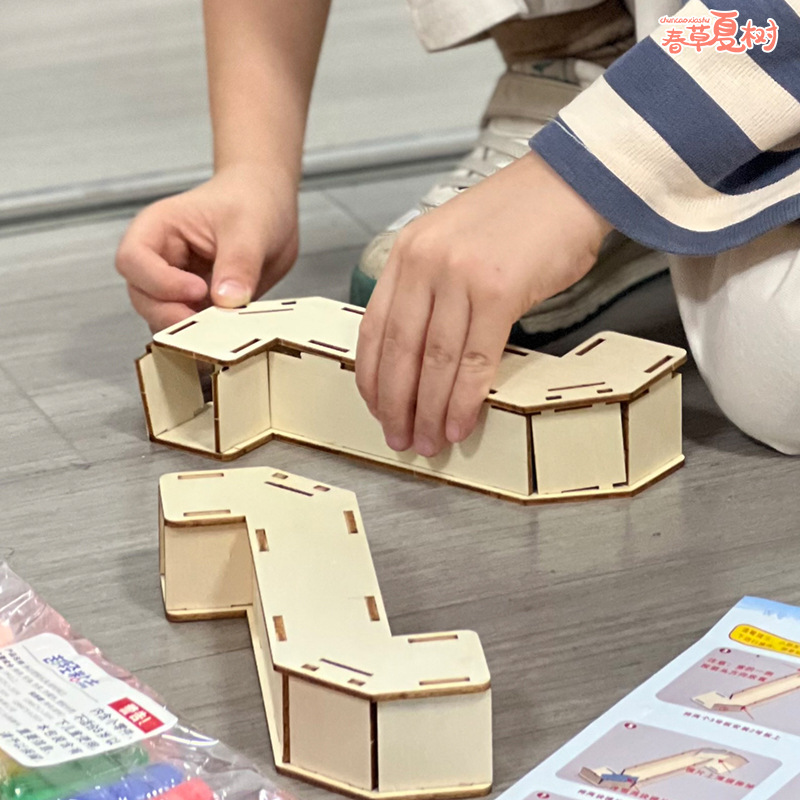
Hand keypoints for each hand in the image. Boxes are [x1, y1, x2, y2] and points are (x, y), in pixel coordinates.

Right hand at [116, 163, 297, 330]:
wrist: (270, 207)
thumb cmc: (251, 201)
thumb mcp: (250, 227)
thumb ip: (238, 263)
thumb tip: (228, 299)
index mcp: (159, 229)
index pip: (133, 260)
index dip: (160, 281)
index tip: (198, 289)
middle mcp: (160, 259)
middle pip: (142, 296)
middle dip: (171, 314)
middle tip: (210, 321)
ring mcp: (176, 285)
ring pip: (161, 317)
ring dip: (187, 329)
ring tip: (221, 326)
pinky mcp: (197, 305)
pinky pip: (189, 328)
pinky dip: (204, 335)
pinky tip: (227, 331)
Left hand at [355, 151, 612, 456]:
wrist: (571, 183)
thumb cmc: (519, 216)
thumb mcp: (453, 242)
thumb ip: (429, 288)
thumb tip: (421, 353)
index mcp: (407, 252)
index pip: (374, 328)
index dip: (374, 378)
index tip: (377, 408)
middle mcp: (425, 263)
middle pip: (398, 350)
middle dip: (396, 405)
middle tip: (399, 438)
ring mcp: (460, 276)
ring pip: (433, 361)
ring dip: (428, 411)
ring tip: (428, 441)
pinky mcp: (499, 291)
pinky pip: (474, 360)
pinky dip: (464, 399)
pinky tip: (460, 422)